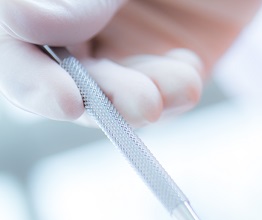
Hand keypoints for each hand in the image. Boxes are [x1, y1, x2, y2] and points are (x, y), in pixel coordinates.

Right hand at [0, 0, 261, 126]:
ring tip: (180, 86)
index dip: (29, 73)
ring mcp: (118, 43)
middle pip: (58, 76)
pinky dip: (172, 95)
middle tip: (143, 104)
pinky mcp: (160, 66)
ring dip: (141, 102)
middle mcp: (75, 16)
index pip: (14, 33)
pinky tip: (189, 69)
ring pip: (108, 97)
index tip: (67, 101)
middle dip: (102, 96)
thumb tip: (23, 22)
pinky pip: (156, 99)